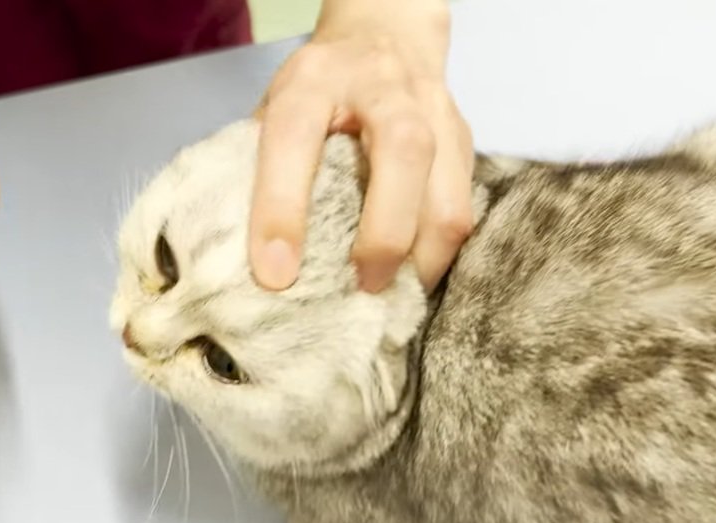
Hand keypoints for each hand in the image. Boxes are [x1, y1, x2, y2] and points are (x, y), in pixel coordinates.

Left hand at [249, 0, 474, 293]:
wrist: (383, 37)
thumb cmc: (318, 89)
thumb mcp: (275, 107)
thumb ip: (260, 166)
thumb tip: (250, 255)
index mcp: (315, 79)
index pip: (295, 138)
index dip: (282, 210)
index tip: (275, 275)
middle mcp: (383, 88)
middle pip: (404, 154)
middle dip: (384, 236)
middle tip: (362, 287)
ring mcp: (434, 111)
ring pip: (448, 192)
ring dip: (423, 257)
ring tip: (392, 293)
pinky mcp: (464, 140)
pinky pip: (465, 207)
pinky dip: (440, 254)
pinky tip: (414, 276)